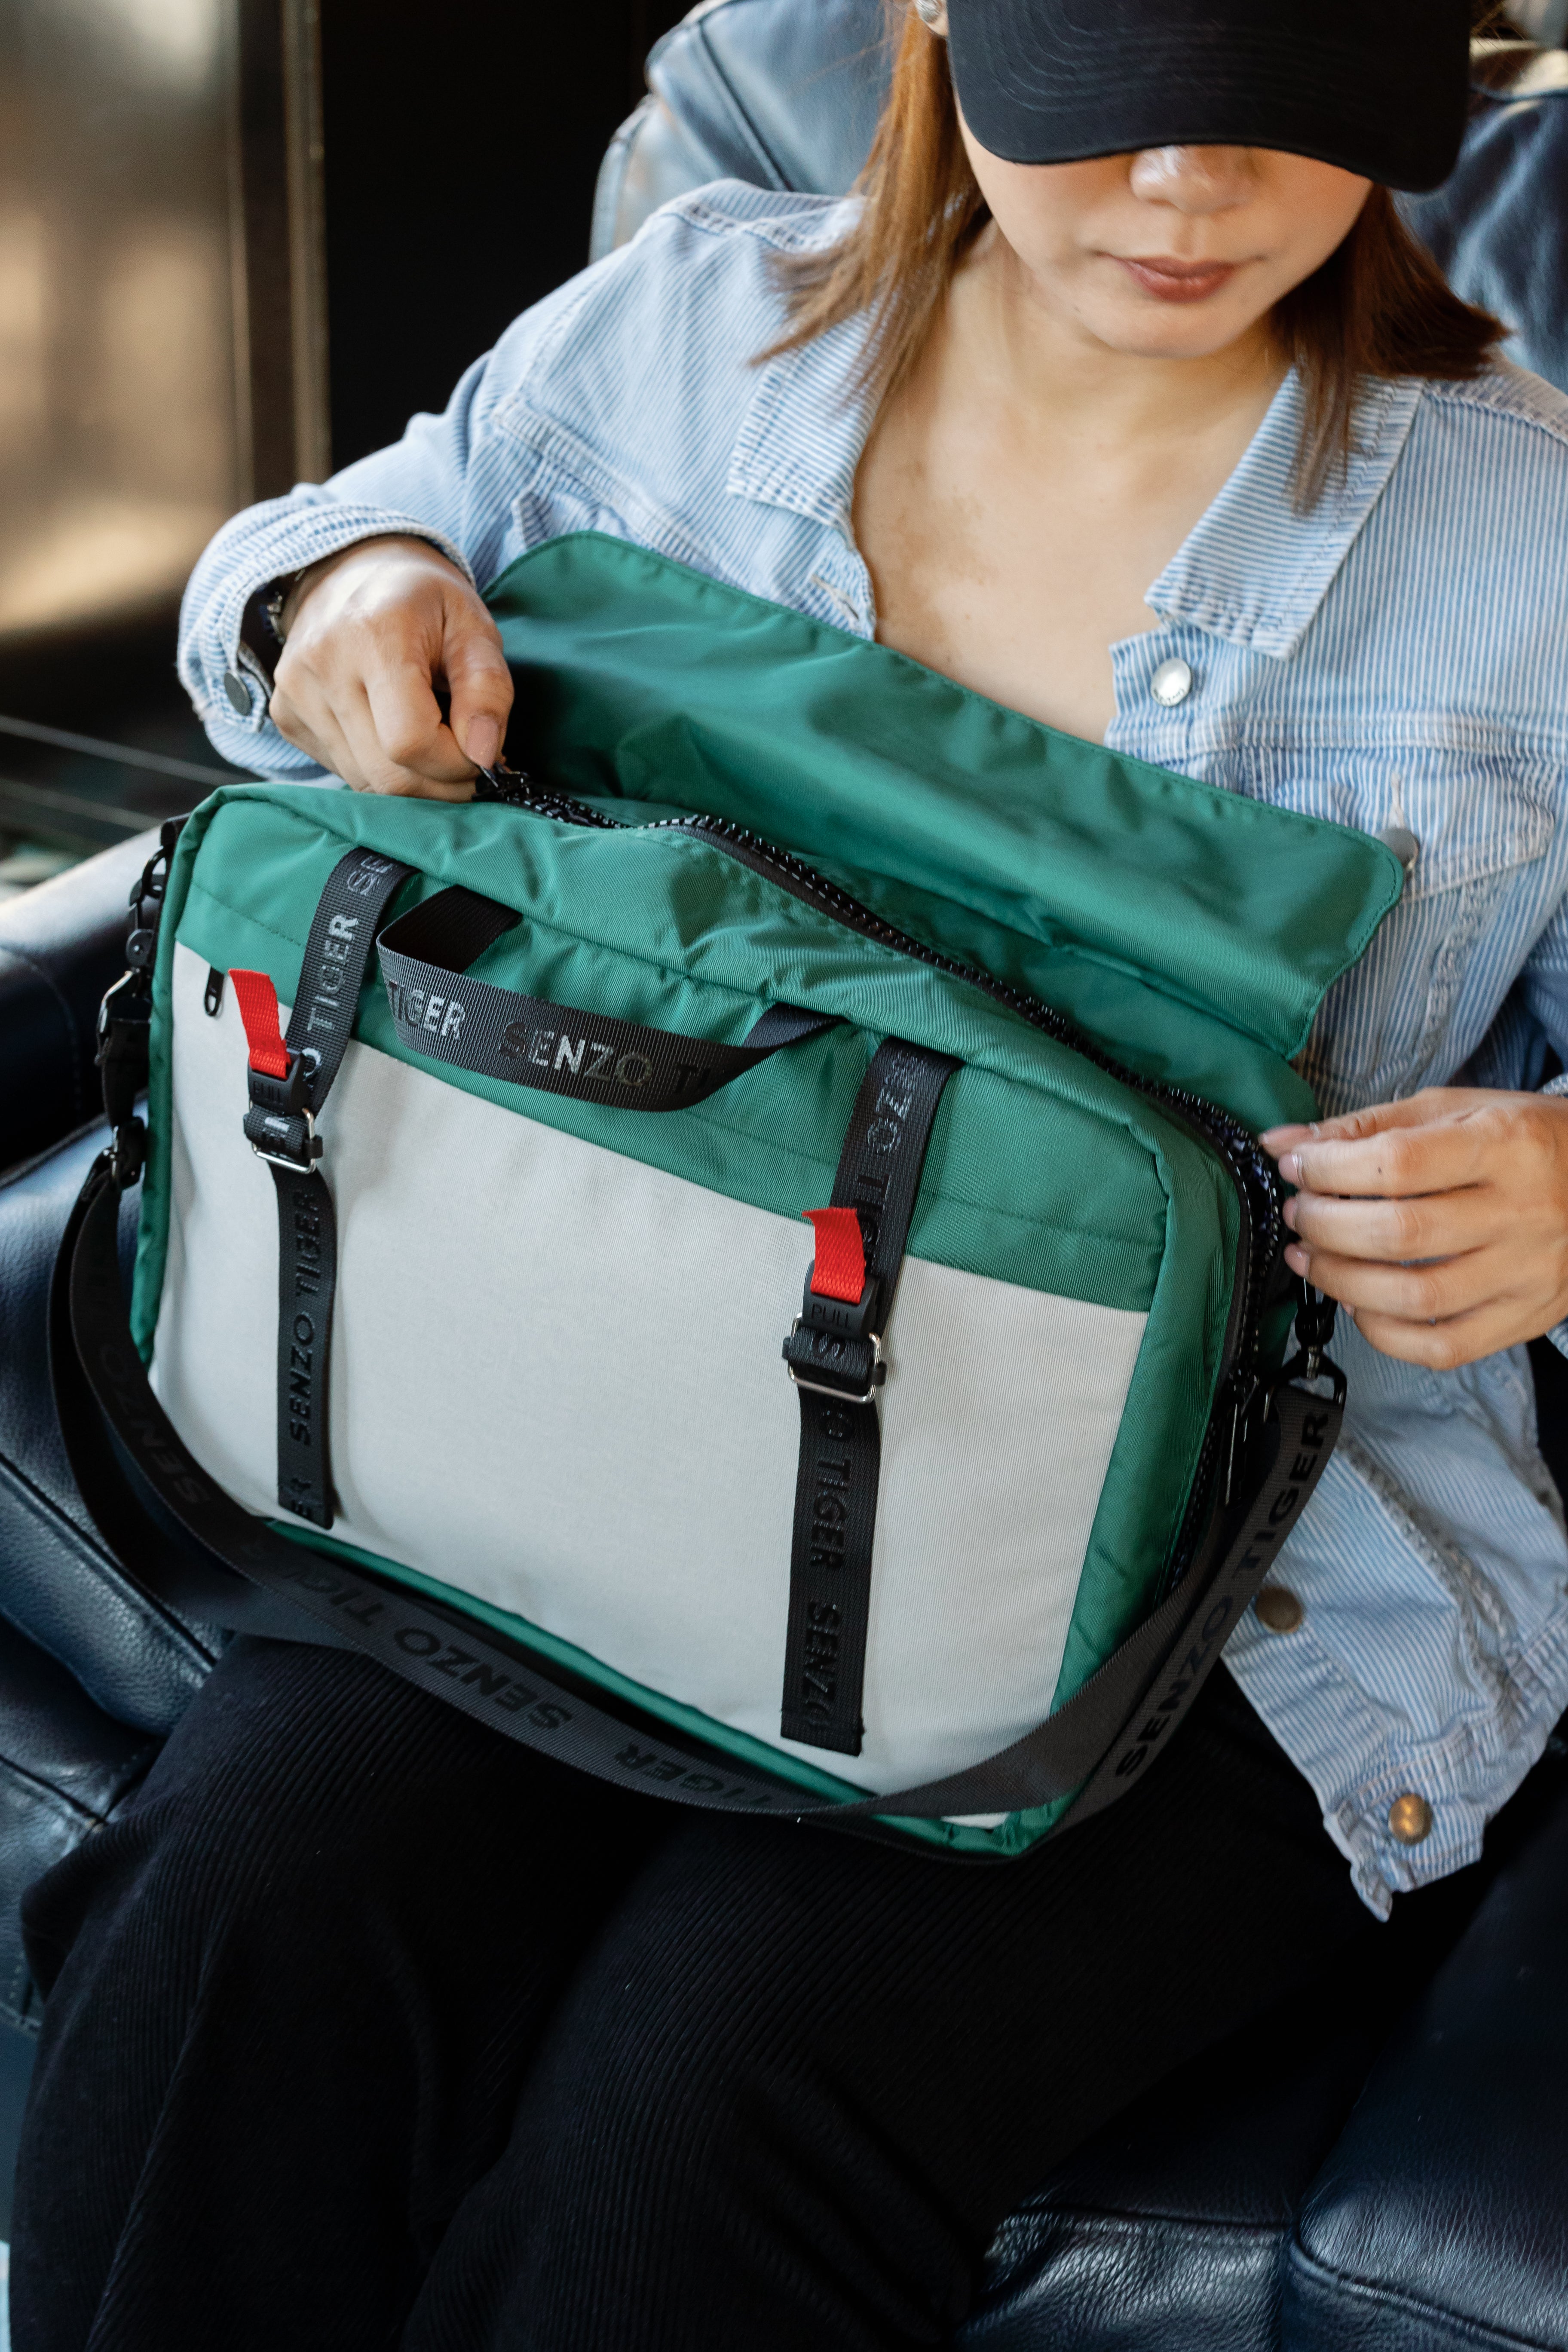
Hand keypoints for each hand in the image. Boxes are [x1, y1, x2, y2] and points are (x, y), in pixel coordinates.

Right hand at [268, 536, 512, 798]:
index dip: (456, 762)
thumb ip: (488, 689)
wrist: (351, 572)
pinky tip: (391, 733)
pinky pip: (343, 771)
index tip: (480, 749)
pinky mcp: (285, 715)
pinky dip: (379, 768)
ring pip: (365, 782)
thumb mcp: (474, 626)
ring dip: (413, 780)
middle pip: (387, 774)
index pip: (410, 741)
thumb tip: (485, 754)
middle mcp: (323, 665)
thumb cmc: (423, 601)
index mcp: (374, 634)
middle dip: (440, 783)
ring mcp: (295, 693)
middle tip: (465, 759)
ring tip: (432, 741)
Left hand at [1259, 1089, 1567, 1368]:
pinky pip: (1442, 1347)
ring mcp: (1526, 1272)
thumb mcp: (1453, 1109)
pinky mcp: (1525, 1318)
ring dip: (1341, 1281)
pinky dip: (1384, 1333)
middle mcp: (1521, 1211)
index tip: (1297, 1167)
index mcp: (1504, 1144)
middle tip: (1299, 1215)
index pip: (1398, 1163)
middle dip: (1325, 1227)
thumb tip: (1282, 1143)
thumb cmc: (1521, 1140)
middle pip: (1400, 1234)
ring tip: (1312, 1257)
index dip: (1329, 1169)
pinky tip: (1359, 1303)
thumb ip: (1365, 1126)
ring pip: (1416, 1297)